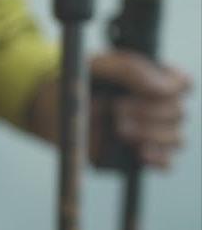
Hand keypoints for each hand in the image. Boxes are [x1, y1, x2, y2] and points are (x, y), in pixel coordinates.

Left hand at [27, 50, 191, 168]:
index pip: (182, 84)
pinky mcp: (137, 156)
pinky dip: (158, 160)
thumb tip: (165, 87)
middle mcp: (158, 106)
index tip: (149, 91)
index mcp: (154, 79)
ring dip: (151, 135)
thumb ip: (131, 69)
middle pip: (178, 113)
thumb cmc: (76, 80)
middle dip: (149, 113)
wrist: (47, 107)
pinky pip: (165, 164)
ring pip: (176, 139)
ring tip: (119, 129)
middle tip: (117, 110)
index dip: (173, 88)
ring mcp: (151, 133)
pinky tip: (139, 153)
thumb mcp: (98, 65)